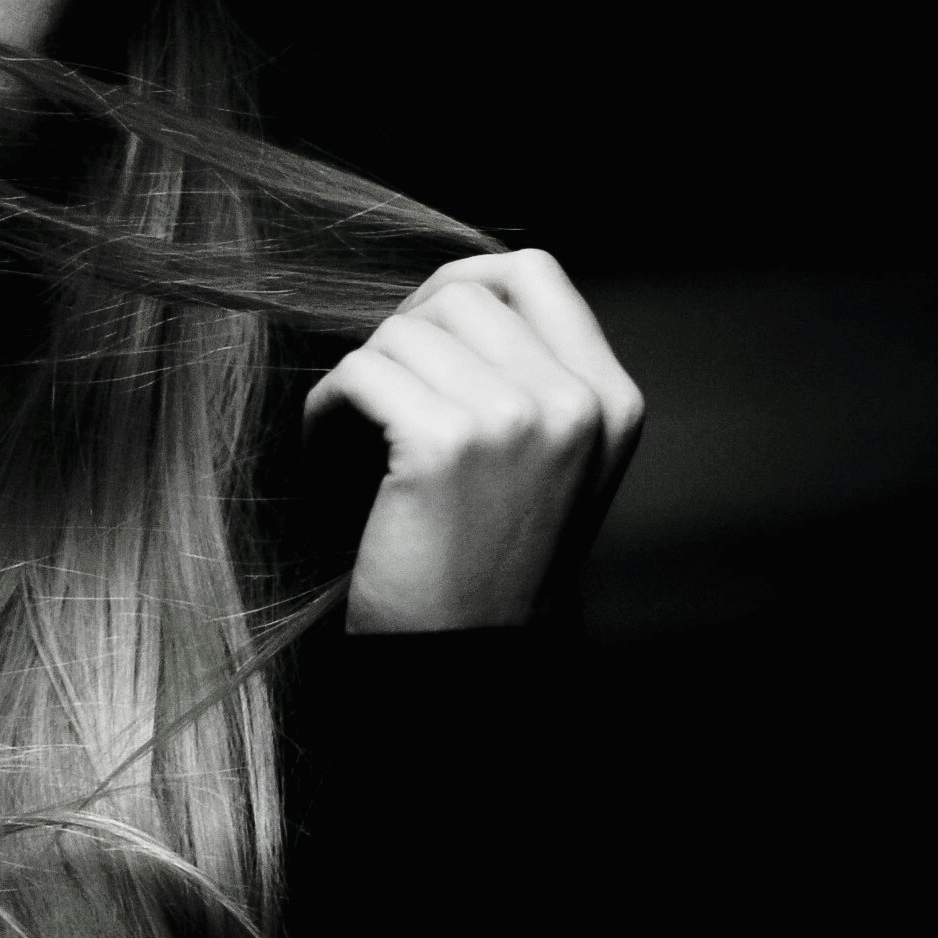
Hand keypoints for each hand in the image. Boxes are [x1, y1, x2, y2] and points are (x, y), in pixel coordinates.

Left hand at [303, 249, 644, 634]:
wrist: (461, 663)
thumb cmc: (482, 567)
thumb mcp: (544, 466)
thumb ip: (528, 381)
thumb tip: (449, 292)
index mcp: (613, 402)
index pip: (535, 273)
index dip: (458, 286)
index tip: (416, 335)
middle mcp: (577, 403)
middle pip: (461, 297)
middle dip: (400, 338)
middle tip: (373, 399)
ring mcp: (517, 418)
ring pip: (401, 332)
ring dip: (358, 380)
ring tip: (348, 440)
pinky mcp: (446, 442)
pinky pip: (358, 374)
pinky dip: (324, 411)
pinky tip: (324, 456)